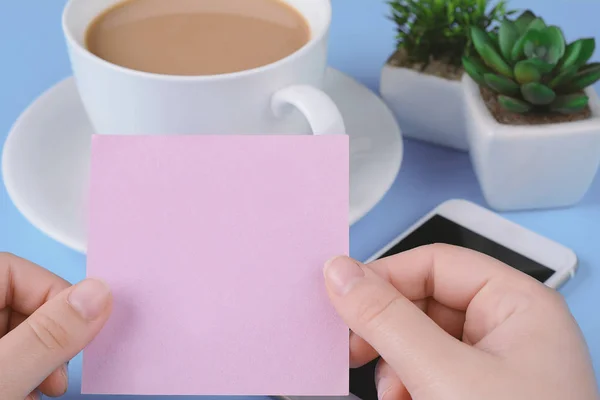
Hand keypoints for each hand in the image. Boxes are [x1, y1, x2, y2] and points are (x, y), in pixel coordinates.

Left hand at [0, 253, 111, 399]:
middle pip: (20, 303)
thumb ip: (47, 335)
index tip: (76, 334)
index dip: (54, 300)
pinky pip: (6, 352)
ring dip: (38, 361)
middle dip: (48, 340)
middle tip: (56, 375)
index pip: (17, 270)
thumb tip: (99, 294)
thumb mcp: (3, 378)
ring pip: (15, 331)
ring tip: (37, 392)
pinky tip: (22, 394)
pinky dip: (20, 373)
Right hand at [324, 244, 598, 399]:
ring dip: (394, 364)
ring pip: (421, 339)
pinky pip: (428, 372)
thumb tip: (340, 273)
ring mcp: (496, 366)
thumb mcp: (443, 375)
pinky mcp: (479, 395)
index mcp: (519, 304)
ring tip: (394, 394)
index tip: (342, 297)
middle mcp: (509, 329)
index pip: (436, 263)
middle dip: (387, 329)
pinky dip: (407, 387)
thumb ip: (387, 319)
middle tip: (352, 348)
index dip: (385, 276)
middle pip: (425, 301)